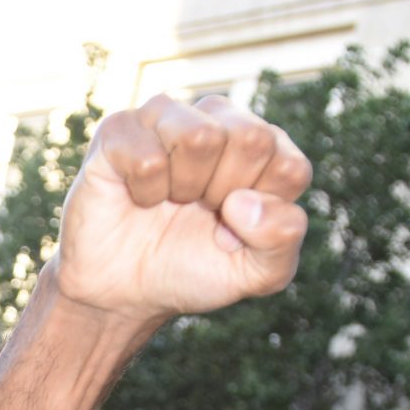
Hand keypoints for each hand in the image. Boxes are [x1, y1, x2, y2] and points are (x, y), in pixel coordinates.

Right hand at [52, 95, 311, 327]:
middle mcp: (219, 119)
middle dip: (225, 193)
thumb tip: (243, 200)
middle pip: (251, 138)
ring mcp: (168, 117)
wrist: (124, 292)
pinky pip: (148, 158)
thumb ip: (282, 238)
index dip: (261, 213)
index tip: (234, 229)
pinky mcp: (120, 128)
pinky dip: (144, 194)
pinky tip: (138, 197)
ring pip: (200, 137)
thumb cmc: (193, 268)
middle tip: (199, 211)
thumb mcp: (256, 272)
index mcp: (263, 146)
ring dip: (184, 188)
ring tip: (170, 200)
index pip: (289, 167)